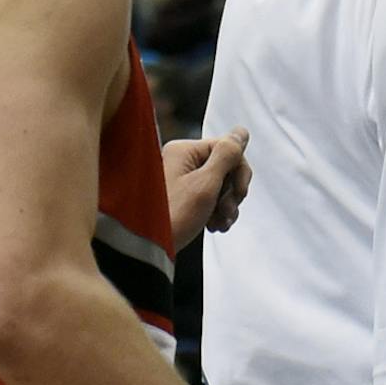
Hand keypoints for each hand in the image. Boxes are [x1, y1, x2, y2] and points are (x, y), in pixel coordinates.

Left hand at [162, 127, 251, 249]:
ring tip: (220, 223)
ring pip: (219, 185)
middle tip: (227, 211)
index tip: (239, 194)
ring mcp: (180, 180)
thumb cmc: (172, 217)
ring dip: (226, 205)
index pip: (227, 149)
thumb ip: (227, 155)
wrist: (144, 252)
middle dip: (232, 192)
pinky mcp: (181, 199)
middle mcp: (181, 161)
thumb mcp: (206, 184)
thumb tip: (241, 132)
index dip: (240, 171)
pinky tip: (215, 226)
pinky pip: (208, 198)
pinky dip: (216, 212)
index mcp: (184, 151)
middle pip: (224, 167)